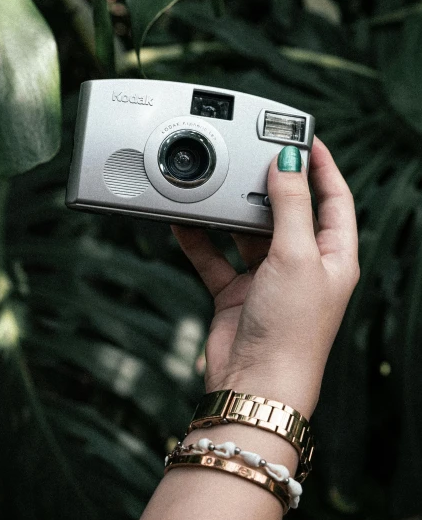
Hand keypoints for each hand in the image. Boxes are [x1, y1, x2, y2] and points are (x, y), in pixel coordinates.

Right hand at [171, 137, 358, 417]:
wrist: (254, 383)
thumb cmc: (290, 329)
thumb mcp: (296, 255)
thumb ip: (291, 205)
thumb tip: (288, 161)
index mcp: (334, 256)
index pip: (335, 199)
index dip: (323, 166)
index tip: (304, 136)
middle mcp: (303, 266)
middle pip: (289, 212)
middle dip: (269, 186)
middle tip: (250, 156)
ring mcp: (268, 279)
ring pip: (248, 233)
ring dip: (230, 214)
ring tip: (215, 185)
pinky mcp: (237, 293)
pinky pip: (215, 257)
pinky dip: (200, 240)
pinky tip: (184, 222)